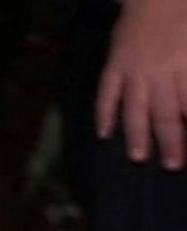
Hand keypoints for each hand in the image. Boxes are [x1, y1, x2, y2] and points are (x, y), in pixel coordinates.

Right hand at [96, 0, 186, 169]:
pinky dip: (104, 112)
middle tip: (173, 165)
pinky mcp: (114, 64)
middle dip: (170, 141)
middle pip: (164, 112)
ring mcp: (133, 70)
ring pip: (135, 107)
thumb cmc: (185, 14)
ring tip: (138, 157)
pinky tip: (103, 132)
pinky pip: (107, 91)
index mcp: (186, 63)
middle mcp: (159, 71)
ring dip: (136, 134)